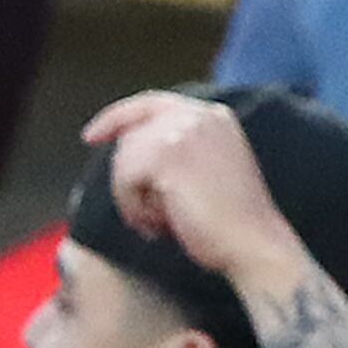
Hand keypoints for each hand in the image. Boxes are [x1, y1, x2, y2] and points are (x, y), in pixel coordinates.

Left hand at [83, 86, 299, 285]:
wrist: (255, 243)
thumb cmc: (236, 221)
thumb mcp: (211, 168)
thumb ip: (179, 147)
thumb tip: (128, 147)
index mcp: (215, 116)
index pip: (150, 104)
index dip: (116, 117)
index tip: (92, 135)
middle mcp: (199, 115)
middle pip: (131, 135)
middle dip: (129, 177)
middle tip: (151, 215)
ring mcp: (182, 132)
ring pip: (124, 159)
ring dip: (133, 197)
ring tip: (161, 222)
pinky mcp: (165, 156)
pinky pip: (124, 180)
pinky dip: (134, 208)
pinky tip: (159, 225)